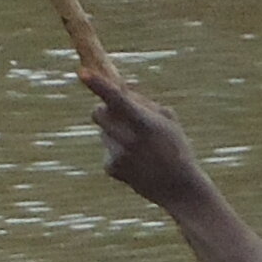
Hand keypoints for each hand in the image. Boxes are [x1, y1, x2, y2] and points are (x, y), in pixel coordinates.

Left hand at [89, 75, 205, 205]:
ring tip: (139, 144)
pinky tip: (136, 160)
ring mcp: (117, 156)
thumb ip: (142, 103)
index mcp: (144, 123)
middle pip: (98, 113)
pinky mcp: (111, 169)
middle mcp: (127, 139)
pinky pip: (108, 148)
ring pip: (104, 131)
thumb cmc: (176, 147)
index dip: (98, 85)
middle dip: (103, 108)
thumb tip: (119, 88)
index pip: (116, 100)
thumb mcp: (167, 119)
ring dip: (115, 131)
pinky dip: (117, 149)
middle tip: (116, 109)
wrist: (178, 188)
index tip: (82, 72)